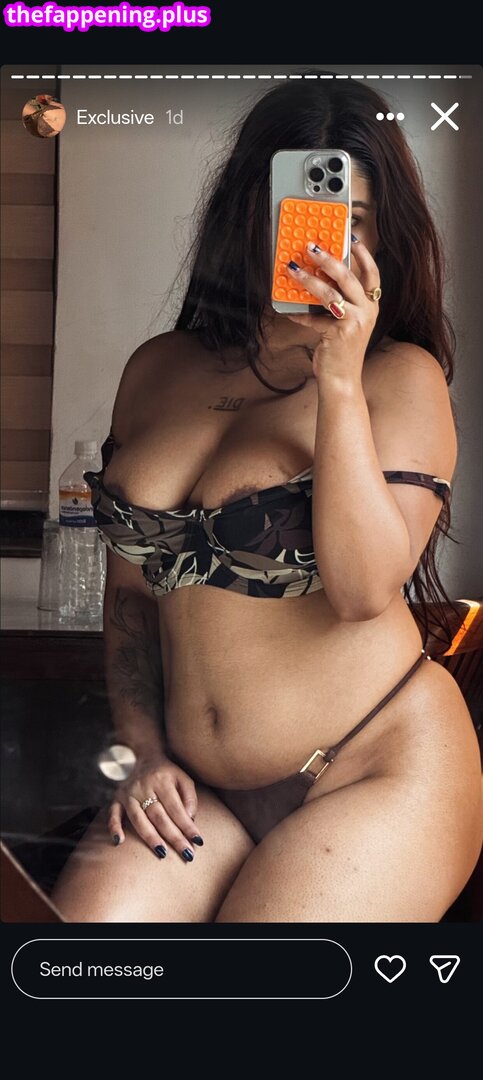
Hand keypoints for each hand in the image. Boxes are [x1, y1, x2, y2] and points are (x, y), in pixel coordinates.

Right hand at [108, 754, 202, 862]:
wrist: (145, 757)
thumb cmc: (168, 774)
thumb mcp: (183, 779)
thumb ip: (190, 798)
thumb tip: (190, 819)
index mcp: (162, 780)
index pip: (176, 808)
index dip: (187, 826)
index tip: (198, 841)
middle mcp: (144, 787)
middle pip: (159, 816)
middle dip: (174, 837)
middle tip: (187, 854)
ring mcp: (128, 793)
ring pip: (138, 819)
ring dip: (150, 837)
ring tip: (162, 853)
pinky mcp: (117, 798)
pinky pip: (113, 814)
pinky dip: (114, 827)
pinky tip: (119, 842)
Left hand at [286, 239, 380, 384]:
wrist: (343, 380)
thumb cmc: (341, 349)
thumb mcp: (346, 322)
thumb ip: (340, 301)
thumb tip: (319, 277)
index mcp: (372, 305)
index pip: (372, 273)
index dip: (362, 254)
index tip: (350, 238)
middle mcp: (367, 311)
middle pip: (348, 277)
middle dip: (328, 259)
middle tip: (311, 247)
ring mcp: (355, 322)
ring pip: (330, 294)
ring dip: (308, 280)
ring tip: (293, 269)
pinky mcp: (339, 334)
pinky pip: (314, 318)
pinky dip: (300, 315)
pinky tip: (289, 312)